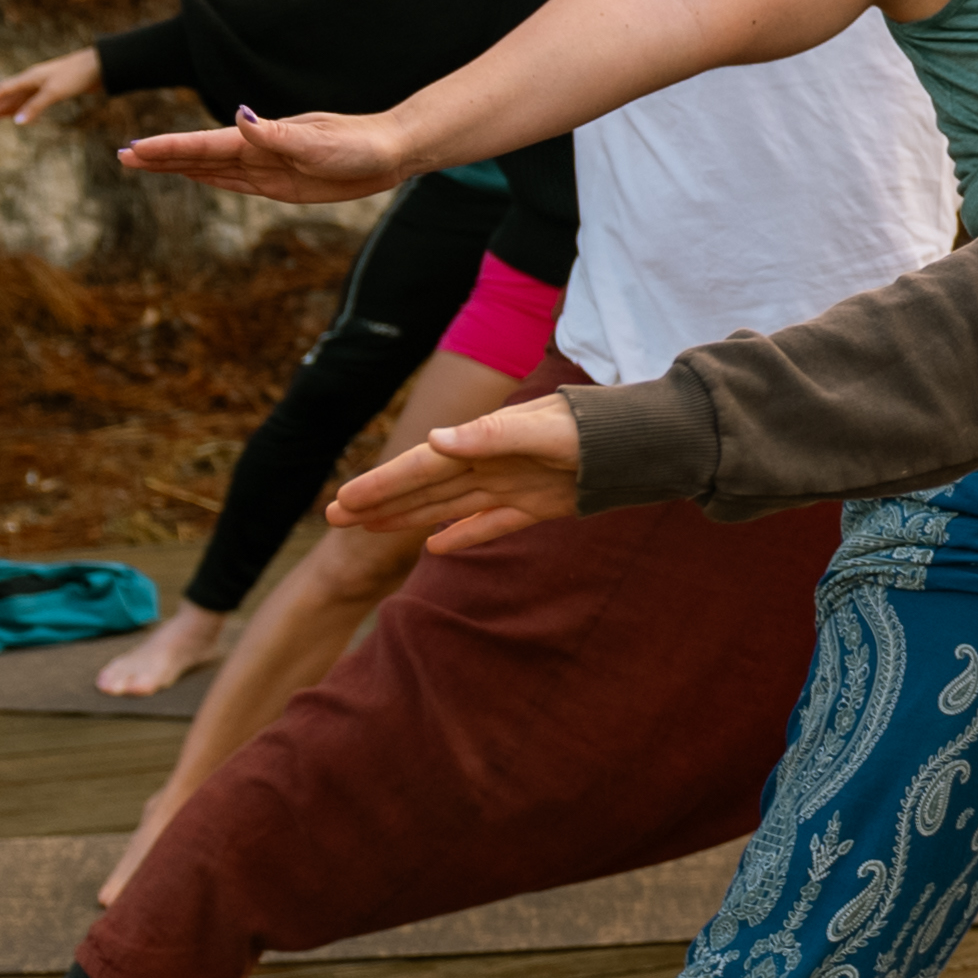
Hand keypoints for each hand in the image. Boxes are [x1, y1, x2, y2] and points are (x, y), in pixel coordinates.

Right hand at [0, 47, 105, 126]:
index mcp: (30, 77)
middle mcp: (34, 80)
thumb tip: (17, 122)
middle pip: (10, 95)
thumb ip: (35, 106)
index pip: (3, 90)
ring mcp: (44, 84)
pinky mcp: (56, 89)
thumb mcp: (54, 92)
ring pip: (20, 98)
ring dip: (8, 109)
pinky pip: (33, 100)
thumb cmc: (76, 75)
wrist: (100, 65)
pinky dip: (24, 108)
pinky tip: (22, 114)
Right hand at [118, 106, 414, 202]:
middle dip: (161, 157)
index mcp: (261, 139)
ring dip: (177, 167)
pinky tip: (191, 175)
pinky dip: (209, 177)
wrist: (391, 151)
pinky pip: (236, 181)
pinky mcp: (281, 182)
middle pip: (198, 155)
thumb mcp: (319, 142)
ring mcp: (267, 165)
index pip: (204, 145)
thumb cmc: (359, 144)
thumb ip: (276, 133)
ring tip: (141, 163)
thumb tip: (240, 114)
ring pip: (211, 168)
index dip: (168, 149)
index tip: (134, 149)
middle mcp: (258, 150)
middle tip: (121, 157)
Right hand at [331, 395, 582, 551]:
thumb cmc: (595, 429)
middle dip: (380, 503)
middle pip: (425, 488)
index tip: (342, 503)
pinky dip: (464, 536)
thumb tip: (437, 439)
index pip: (421, 467)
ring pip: (449, 506)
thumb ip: (494, 435)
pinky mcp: (539, 506)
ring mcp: (514, 486)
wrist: (644, 443)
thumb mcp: (547, 430)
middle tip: (333, 519)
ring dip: (409, 518)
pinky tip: (435, 547)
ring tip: (370, 528)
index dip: (381, 485)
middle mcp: (492, 464)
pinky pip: (492, 524)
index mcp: (485, 442)